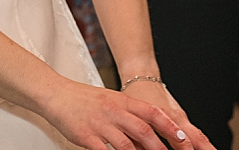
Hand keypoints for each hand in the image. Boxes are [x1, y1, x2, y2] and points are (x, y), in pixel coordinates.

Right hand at [40, 80, 211, 149]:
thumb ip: (129, 116)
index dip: (168, 125)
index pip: (151, 112)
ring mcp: (100, 124)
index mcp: (122, 100)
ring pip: (126, 144)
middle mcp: (114, 111)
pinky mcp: (86, 136)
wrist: (56, 94)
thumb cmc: (84, 100)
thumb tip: (147, 136)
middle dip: (159, 147)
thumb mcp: (111, 102)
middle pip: (143, 130)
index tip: (182, 137)